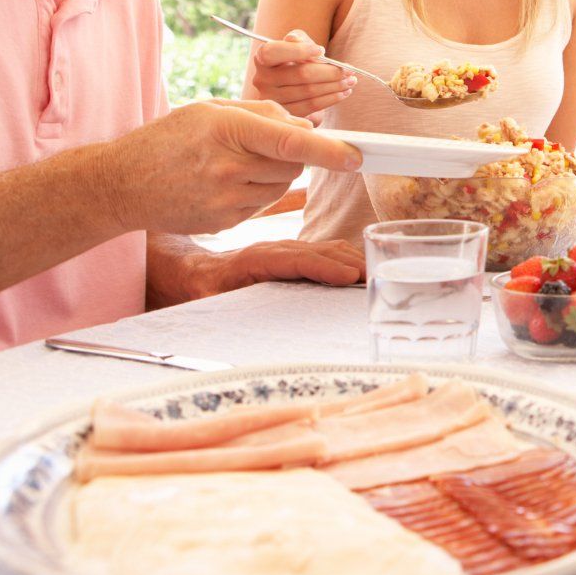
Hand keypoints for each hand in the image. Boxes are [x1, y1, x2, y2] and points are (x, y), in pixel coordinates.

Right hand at [98, 101, 360, 237]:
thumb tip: (306, 127)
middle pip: (293, 165)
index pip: (289, 142)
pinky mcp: (224, 221)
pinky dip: (257, 191)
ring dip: (275, 173)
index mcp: (225, 129)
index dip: (327, 150)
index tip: (356, 156)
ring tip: (237, 163)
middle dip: (293, 155)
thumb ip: (263, 113)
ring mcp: (224, 199)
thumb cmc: (169, 139)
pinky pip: (263, 204)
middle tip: (262, 146)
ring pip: (282, 185)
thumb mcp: (210, 109)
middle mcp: (227, 167)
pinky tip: (225, 182)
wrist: (119, 185)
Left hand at [206, 238, 365, 292]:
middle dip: (351, 264)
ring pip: (329, 248)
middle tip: (377, 282)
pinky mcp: (296, 254)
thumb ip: (224, 308)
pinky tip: (363, 273)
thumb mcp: (207, 301)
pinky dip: (349, 260)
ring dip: (354, 261)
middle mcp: (276, 249)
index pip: (297, 259)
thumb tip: (238, 326)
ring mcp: (288, 249)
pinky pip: (328, 252)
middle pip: (321, 250)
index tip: (350, 278)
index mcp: (255, 259)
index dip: (325, 267)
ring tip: (377, 279)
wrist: (197, 272)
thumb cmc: (205, 290)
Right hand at [247, 29, 353, 119]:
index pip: (273, 52)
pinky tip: (343, 93)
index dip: (298, 51)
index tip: (322, 50)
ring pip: (309, 92)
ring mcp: (271, 99)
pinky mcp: (284, 114)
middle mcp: (262, 80)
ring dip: (335, 86)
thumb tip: (301, 43)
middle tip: (349, 71)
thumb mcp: (297, 43)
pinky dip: (331, 98)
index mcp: (262, 58)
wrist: (293, 82)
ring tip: (350, 81)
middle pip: (301, 74)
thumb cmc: (297, 58)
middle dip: (330, 72)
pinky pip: (311, 106)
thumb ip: (300, 40)